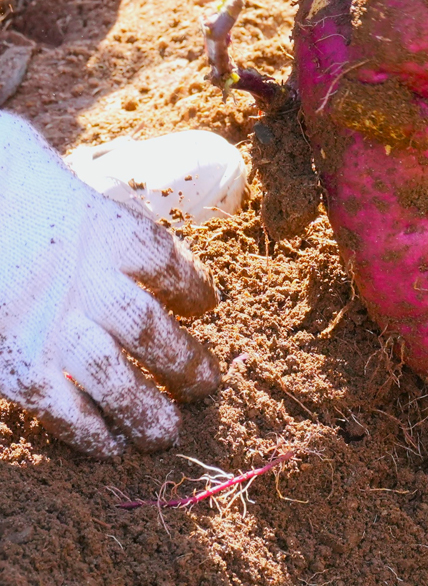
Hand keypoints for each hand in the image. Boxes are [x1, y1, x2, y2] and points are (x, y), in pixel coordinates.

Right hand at [0, 112, 219, 457]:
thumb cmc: (6, 183)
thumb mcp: (60, 181)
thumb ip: (106, 223)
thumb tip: (153, 259)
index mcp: (106, 231)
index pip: (168, 264)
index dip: (193, 287)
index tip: (207, 305)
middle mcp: (86, 280)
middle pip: (149, 328)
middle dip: (183, 363)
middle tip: (206, 388)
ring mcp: (49, 323)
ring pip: (114, 375)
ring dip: (145, 407)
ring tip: (167, 432)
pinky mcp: (14, 360)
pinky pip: (60, 404)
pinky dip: (87, 429)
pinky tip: (110, 446)